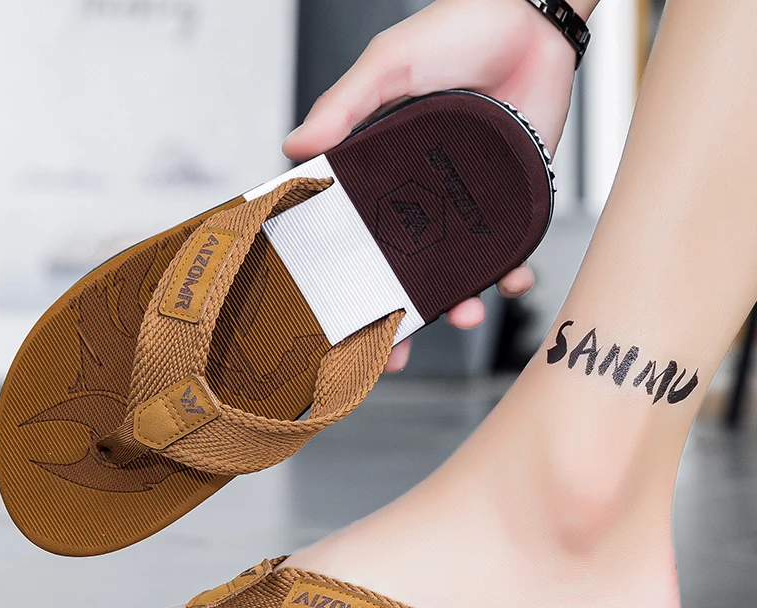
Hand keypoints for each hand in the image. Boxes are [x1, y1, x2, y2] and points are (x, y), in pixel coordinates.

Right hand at [284, 0, 576, 370]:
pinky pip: (505, 253)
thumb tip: (295, 147)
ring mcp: (461, 205)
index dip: (341, 277)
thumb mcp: (391, 64)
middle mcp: (417, 196)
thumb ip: (346, 104)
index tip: (333, 317)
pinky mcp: (503, 205)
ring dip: (455, 305)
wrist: (535, 20)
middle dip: (397, 315)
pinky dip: (510, 275)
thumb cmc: (459, 30)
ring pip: (452, 272)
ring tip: (462, 317)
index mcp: (380, 171)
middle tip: (392, 352)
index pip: (352, 233)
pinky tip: (512, 283)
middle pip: (399, 269)